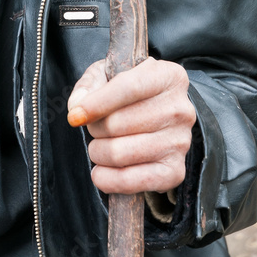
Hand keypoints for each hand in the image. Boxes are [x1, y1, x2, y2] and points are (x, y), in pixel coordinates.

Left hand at [66, 56, 196, 194]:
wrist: (159, 117)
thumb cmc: (130, 93)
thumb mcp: (109, 75)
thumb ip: (89, 85)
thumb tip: (77, 107)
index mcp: (169, 77)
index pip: (129, 88)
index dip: (98, 103)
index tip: (75, 116)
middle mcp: (180, 109)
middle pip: (119, 124)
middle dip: (95, 128)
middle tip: (95, 127)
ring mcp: (181, 142)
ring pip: (120, 153)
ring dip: (98, 152)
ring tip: (99, 146)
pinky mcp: (175, 171)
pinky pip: (132, 181)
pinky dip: (107, 179)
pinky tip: (101, 171)